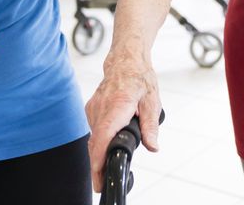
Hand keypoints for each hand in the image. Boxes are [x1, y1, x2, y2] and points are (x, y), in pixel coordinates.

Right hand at [85, 56, 161, 192]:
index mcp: (118, 105)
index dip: (99, 157)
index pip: (103, 136)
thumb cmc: (139, 78)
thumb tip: (153, 146)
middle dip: (96, 166)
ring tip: (107, 166)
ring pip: (93, 137)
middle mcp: (101, 107)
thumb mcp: (152, 101)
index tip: (99, 173)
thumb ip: (151, 126)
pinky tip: (108, 145)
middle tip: (101, 184)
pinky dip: (99, 141)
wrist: (125, 60)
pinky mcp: (91, 110)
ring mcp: (93, 108)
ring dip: (98, 153)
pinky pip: (94, 130)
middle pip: (94, 142)